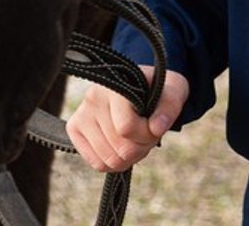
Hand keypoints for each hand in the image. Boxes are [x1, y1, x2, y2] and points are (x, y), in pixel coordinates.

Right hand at [67, 66, 189, 172]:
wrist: (138, 84)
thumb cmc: (156, 89)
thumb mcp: (173, 90)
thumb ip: (169, 107)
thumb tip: (156, 128)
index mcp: (116, 84)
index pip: (126, 127)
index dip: (146, 136)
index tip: (156, 128)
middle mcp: (94, 97)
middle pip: (118, 147)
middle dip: (140, 149)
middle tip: (147, 137)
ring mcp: (82, 113)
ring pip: (107, 159)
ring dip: (128, 158)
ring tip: (135, 140)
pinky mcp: (75, 128)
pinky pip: (96, 163)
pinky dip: (113, 162)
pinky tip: (121, 146)